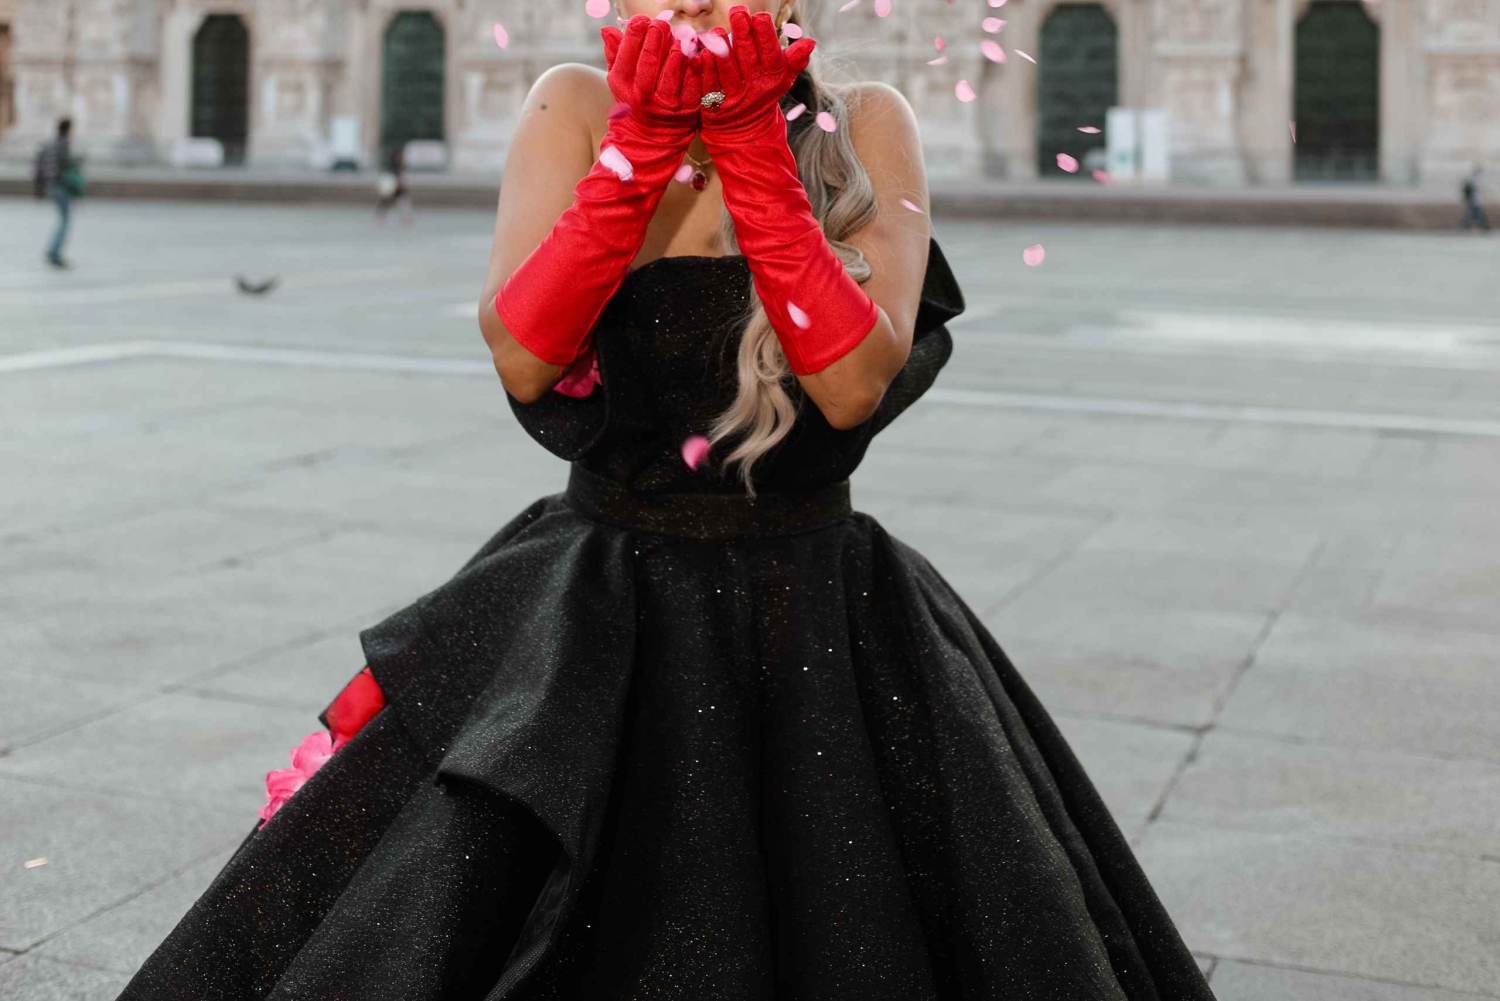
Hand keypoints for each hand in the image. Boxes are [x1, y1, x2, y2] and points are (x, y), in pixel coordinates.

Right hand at [600, 16, 702, 141]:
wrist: (651, 137)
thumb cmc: (635, 98)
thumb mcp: (620, 78)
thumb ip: (615, 53)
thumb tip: (607, 29)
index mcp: (623, 84)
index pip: (626, 56)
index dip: (634, 35)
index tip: (641, 20)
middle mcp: (641, 95)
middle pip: (647, 63)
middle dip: (654, 40)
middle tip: (661, 24)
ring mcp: (664, 105)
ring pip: (670, 76)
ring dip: (676, 53)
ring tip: (680, 36)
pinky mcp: (686, 110)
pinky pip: (691, 88)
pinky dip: (695, 70)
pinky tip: (697, 55)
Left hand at [698, 6, 814, 142]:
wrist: (744, 131)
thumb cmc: (762, 93)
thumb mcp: (782, 79)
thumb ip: (795, 60)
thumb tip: (810, 43)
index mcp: (772, 78)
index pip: (771, 54)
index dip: (765, 35)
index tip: (760, 17)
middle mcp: (754, 87)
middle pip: (748, 58)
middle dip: (743, 33)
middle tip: (738, 12)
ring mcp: (733, 96)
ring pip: (728, 70)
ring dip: (722, 49)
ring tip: (717, 32)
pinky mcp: (713, 104)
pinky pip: (709, 84)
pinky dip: (707, 68)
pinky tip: (703, 52)